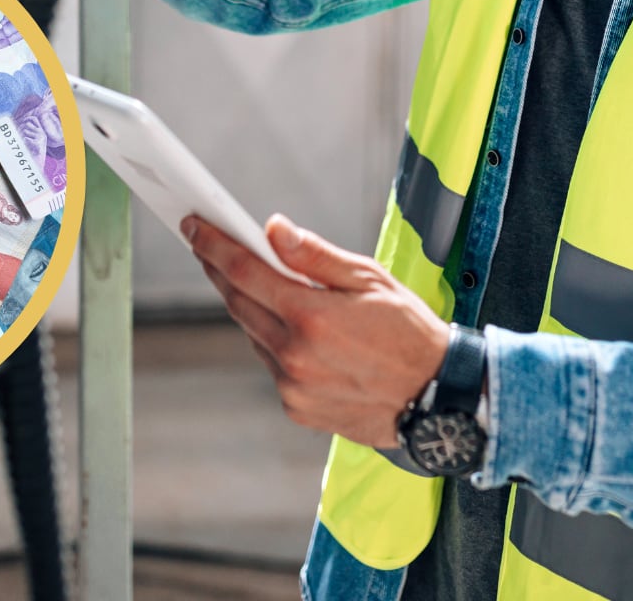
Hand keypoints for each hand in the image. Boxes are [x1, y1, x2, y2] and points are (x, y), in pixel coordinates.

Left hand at [184, 214, 449, 448]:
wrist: (438, 398)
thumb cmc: (410, 331)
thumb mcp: (370, 279)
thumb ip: (315, 255)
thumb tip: (273, 229)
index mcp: (311, 316)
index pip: (245, 271)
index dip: (214, 245)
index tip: (194, 226)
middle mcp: (294, 355)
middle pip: (239, 302)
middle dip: (221, 271)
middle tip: (208, 245)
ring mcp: (292, 386)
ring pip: (254, 335)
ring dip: (251, 307)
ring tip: (259, 283)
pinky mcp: (296, 408)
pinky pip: (273, 365)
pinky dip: (275, 342)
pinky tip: (294, 330)